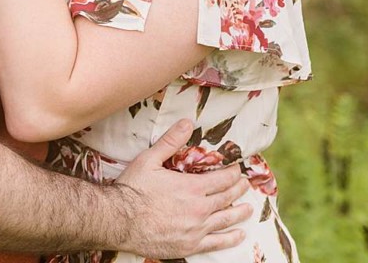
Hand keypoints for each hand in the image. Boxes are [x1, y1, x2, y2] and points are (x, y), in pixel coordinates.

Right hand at [112, 119, 252, 258]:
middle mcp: (199, 209)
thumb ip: (170, 141)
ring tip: (248, 208)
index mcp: (192, 187)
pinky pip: (217, 243)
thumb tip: (187, 122)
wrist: (119, 220)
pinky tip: (239, 235)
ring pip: (226, 220)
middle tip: (244, 185)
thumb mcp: (149, 160)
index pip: (222, 179)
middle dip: (238, 189)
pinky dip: (231, 238)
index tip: (237, 169)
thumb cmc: (132, 189)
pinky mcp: (190, 245)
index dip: (233, 173)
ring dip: (240, 212)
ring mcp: (196, 229)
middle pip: (227, 197)